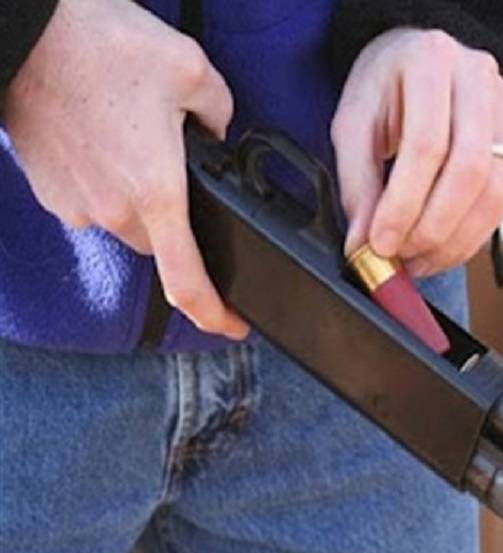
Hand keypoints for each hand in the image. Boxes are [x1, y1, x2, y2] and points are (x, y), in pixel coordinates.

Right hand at [5, 0, 248, 339]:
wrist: (24, 31)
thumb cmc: (102, 46)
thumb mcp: (193, 72)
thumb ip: (221, 116)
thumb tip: (217, 135)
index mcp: (156, 195)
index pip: (188, 283)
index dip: (217, 316)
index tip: (235, 326)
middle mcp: (114, 213)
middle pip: (164, 245)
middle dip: (183, 222)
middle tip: (184, 171)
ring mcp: (76, 206)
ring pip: (129, 225)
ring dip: (145, 200)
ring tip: (142, 143)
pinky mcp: (48, 192)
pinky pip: (96, 204)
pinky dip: (112, 184)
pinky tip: (113, 140)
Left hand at [332, 28, 502, 275]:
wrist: (419, 62)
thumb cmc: (383, 91)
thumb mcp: (353, 125)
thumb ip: (357, 184)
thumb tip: (363, 245)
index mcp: (431, 60)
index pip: (426, 145)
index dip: (404, 204)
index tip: (380, 244)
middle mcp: (479, 78)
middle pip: (469, 170)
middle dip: (433, 227)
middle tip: (402, 257)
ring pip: (494, 191)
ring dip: (455, 240)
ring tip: (418, 261)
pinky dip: (471, 235)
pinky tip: (441, 250)